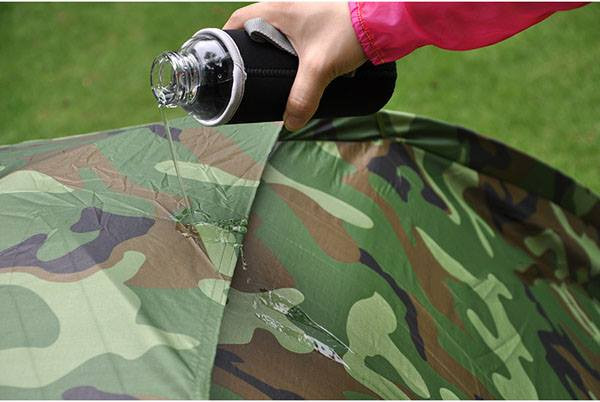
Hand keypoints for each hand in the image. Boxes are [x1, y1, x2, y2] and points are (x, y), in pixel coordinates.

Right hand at [224, 2, 366, 130]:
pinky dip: (291, 53)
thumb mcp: (320, 68)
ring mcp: (303, 15)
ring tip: (272, 81)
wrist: (382, 20)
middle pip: (256, 30)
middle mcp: (286, 7)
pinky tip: (296, 72)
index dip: (227, 40)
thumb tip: (290, 123)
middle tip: (249, 78)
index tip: (224, 61)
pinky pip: (295, 38)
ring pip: (277, 35)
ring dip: (273, 55)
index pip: (238, 21)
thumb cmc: (347, 31)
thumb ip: (303, 97)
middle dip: (251, 54)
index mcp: (277, 10)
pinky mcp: (318, 24)